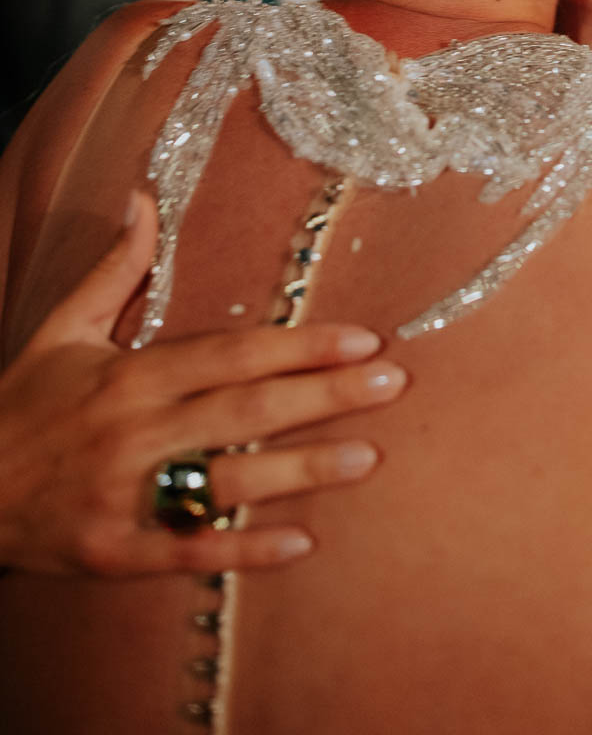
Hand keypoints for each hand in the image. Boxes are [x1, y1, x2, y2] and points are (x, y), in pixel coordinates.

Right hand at [0, 192, 406, 575]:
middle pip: (243, 408)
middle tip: (392, 383)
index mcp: (128, 375)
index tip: (362, 337)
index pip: (230, 352)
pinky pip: (188, 552)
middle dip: (323, 396)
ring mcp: (122, 496)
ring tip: (368, 456)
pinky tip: (301, 542)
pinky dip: (244, 550)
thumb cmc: (20, 406)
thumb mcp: (60, 330)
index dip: (298, 344)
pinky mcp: (113, 554)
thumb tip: (142, 199)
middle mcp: (132, 432)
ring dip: (301, 469)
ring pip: (225, 480)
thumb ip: (113, 270)